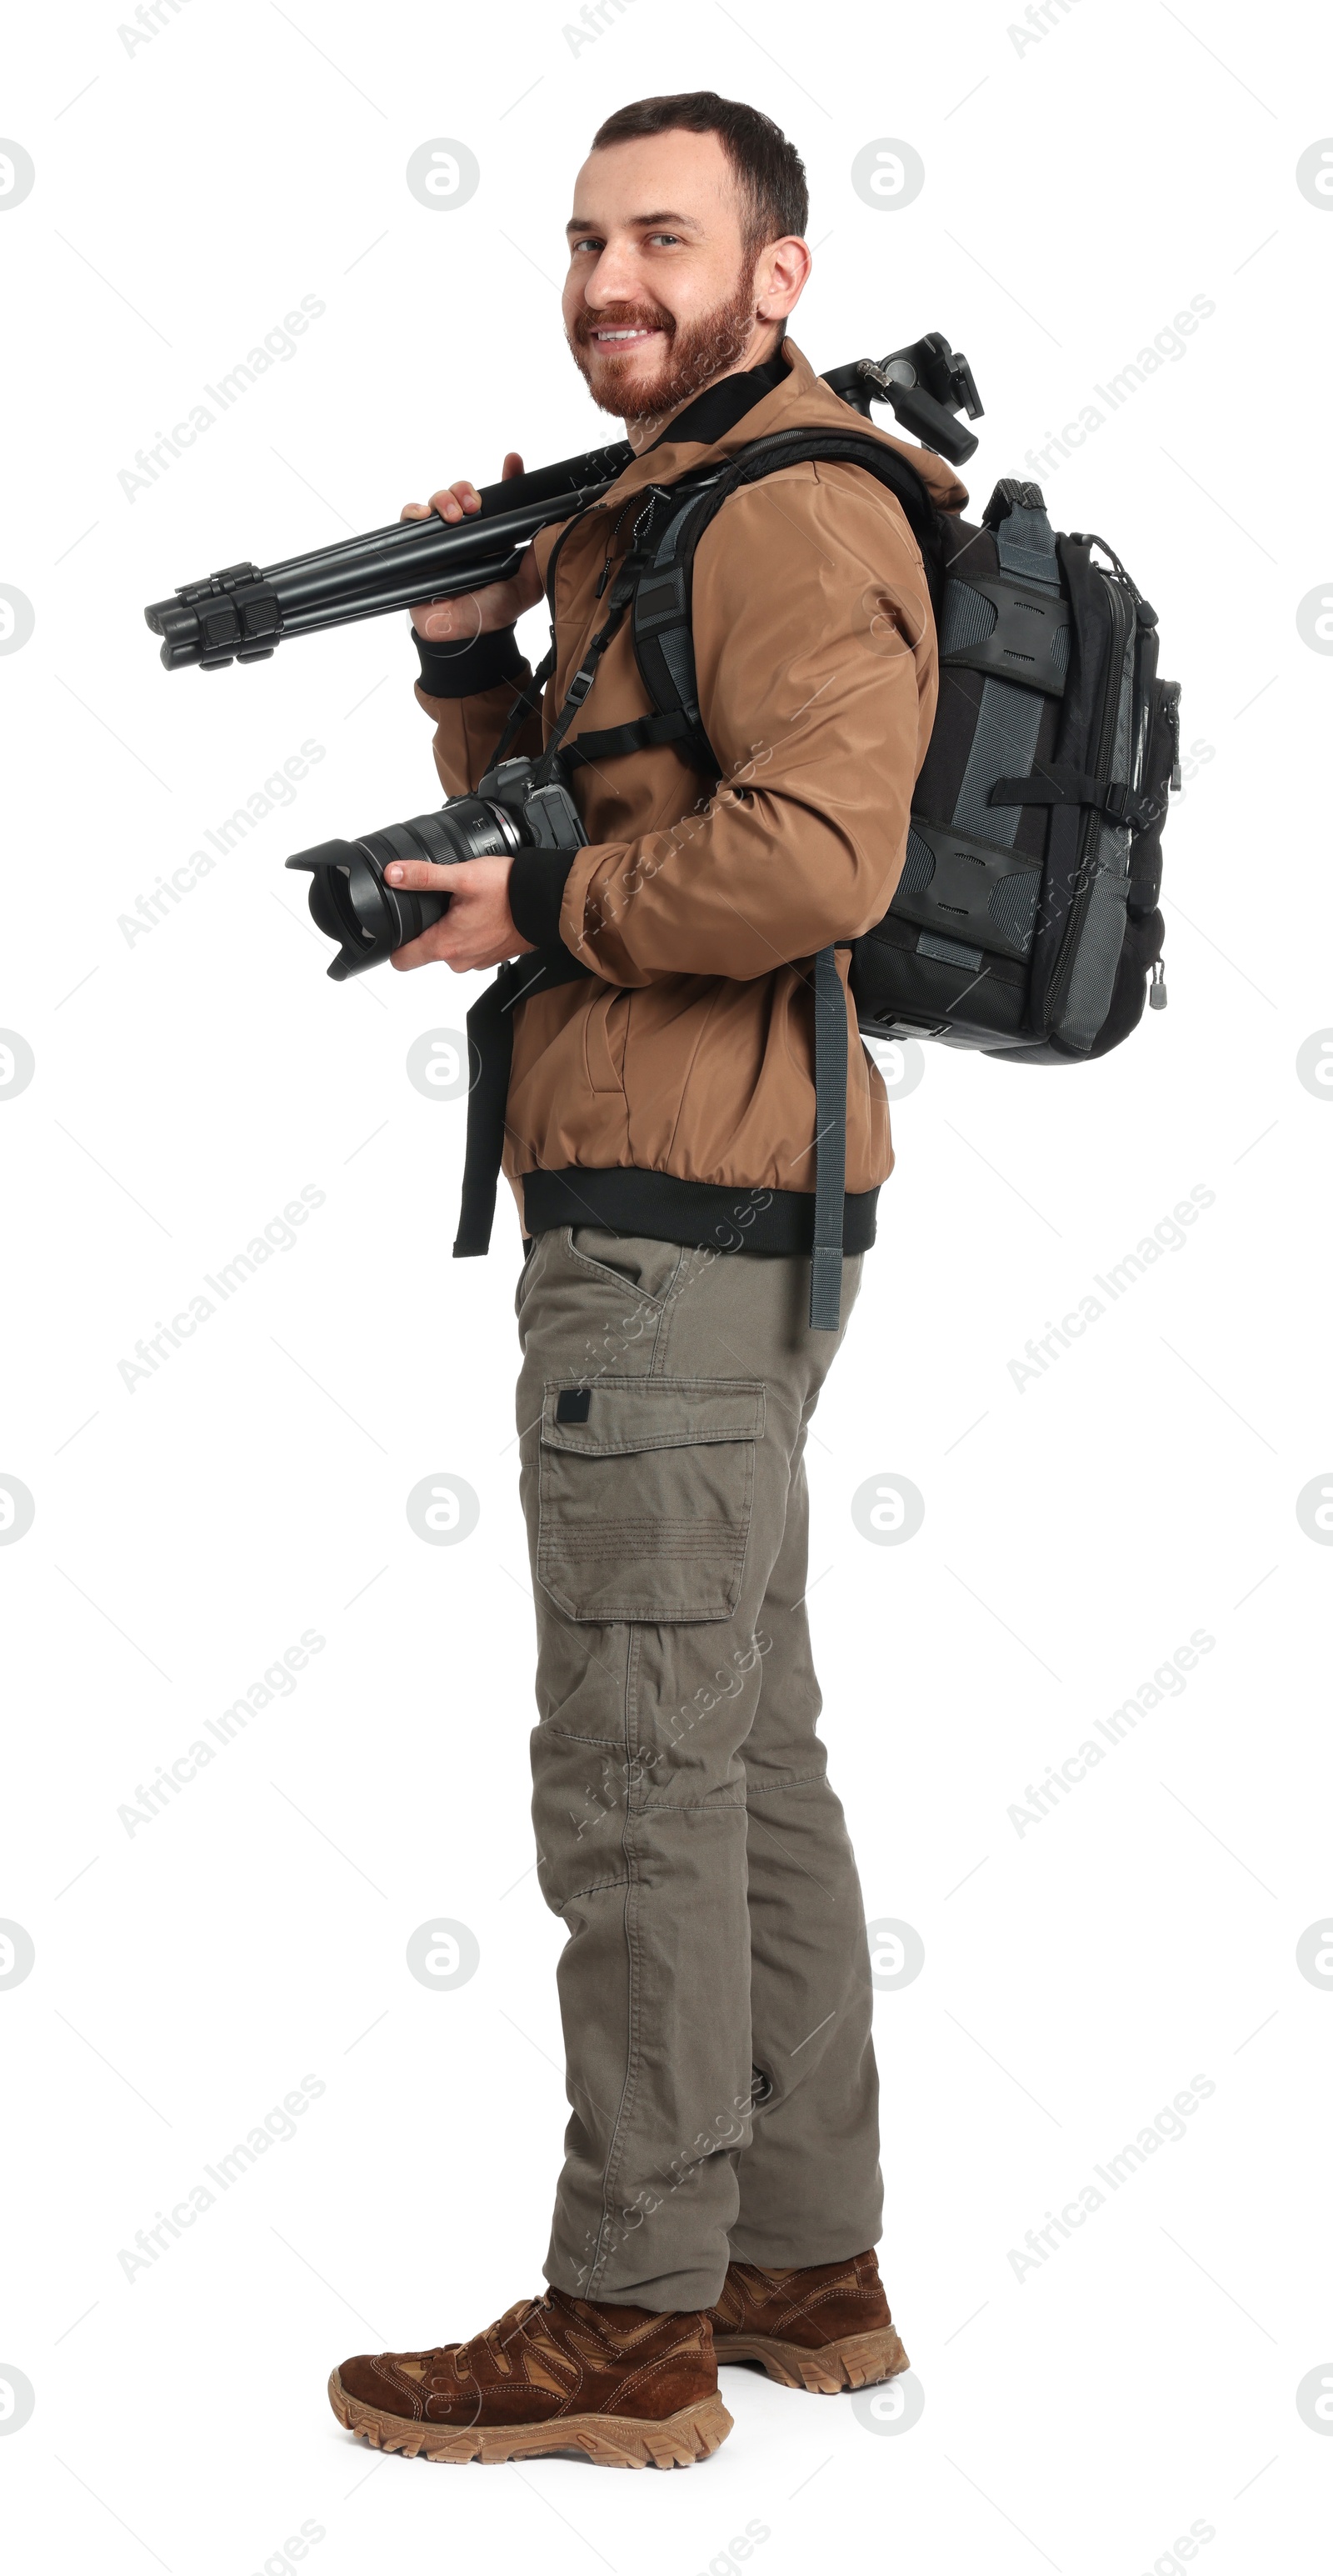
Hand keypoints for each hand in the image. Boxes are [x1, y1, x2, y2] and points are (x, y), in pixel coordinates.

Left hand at [386, 852, 534, 974]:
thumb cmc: (509, 892)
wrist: (546, 902)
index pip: (402, 961)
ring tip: (464, 906)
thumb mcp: (462, 876)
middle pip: (426, 950)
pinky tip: (481, 913)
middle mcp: (459, 960)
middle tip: (439, 904)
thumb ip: (424, 876)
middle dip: (428, 928)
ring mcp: (477, 961)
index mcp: (445, 946)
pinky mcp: (492, 957)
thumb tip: (394, 874)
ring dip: (452, 929)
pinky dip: (472, 932)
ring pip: (450, 947)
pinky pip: (471, 947)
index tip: (396, 928)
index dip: (394, 944)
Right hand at [400, 454, 543, 643]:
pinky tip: (423, 516)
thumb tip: (549, 533)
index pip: (498, 501)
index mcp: (491, 537)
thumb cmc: (491, 613)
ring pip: (437, 501)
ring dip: (444, 499)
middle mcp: (465, 534)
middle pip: (461, 494)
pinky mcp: (418, 548)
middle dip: (466, 489)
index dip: (507, 478)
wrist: (462, 638)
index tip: (513, 463)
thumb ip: (537, 564)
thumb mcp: (525, 590)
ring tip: (455, 516)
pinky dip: (414, 511)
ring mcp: (440, 540)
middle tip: (474, 505)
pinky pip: (409, 520)